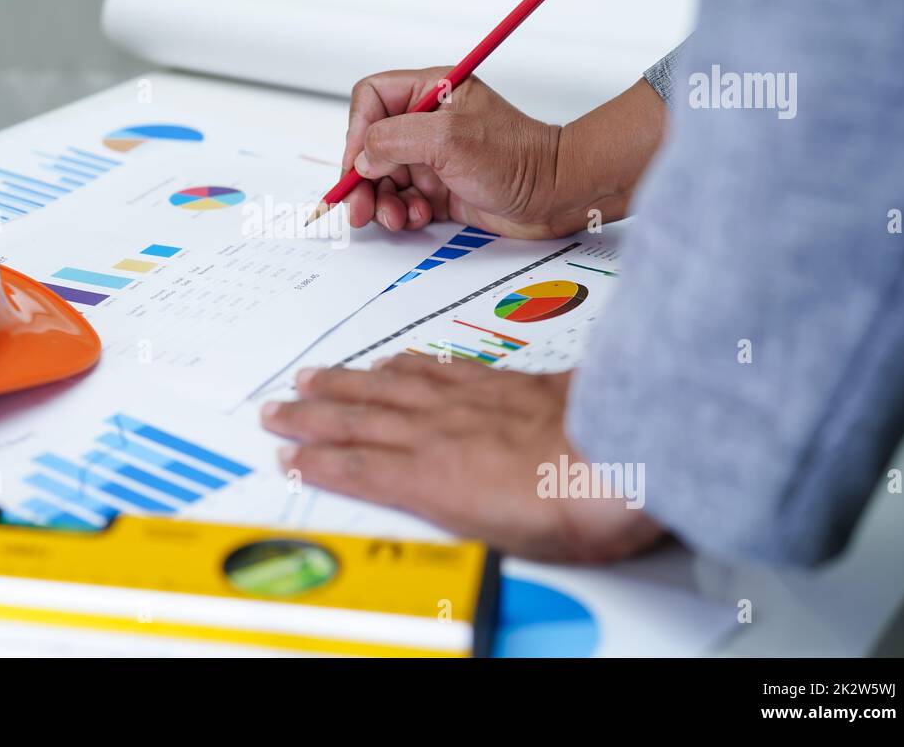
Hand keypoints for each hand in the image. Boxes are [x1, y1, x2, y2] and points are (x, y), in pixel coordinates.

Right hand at [259, 355, 664, 562]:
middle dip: (310, 417)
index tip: (288, 456)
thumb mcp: (507, 543)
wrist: (626, 449)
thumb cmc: (575, 505)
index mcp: (432, 478)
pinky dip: (399, 364)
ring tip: (312, 378)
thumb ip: (462, 522)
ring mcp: (463, 400)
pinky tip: (387, 361)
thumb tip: (445, 522)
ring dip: (342, 383)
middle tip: (276, 410)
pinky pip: (431, 366)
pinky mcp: (493, 380)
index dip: (317, 462)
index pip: (358, 467)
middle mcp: (438, 433)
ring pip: (385, 387)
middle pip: (357, 421)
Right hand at [340, 69, 667, 237]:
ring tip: (395, 217)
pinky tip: (418, 218)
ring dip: (382, 201)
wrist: (557, 195)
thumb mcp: (450, 140)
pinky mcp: (441, 187)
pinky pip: (404, 199)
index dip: (357, 132)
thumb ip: (396, 140)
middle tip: (358, 207)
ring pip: (384, 177)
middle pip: (371, 145)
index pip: (372, 100)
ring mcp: (434, 156)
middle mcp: (429, 122)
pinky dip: (403, 212)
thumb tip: (363, 157)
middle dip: (362, 178)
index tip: (357, 165)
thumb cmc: (518, 159)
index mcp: (431, 92)